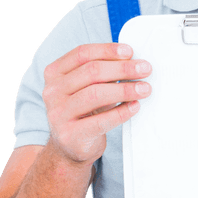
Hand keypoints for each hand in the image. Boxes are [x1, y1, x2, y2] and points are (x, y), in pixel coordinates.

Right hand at [42, 43, 151, 163]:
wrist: (70, 147)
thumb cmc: (83, 112)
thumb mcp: (87, 88)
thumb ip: (102, 73)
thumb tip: (133, 61)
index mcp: (54, 73)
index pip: (82, 53)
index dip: (108, 50)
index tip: (130, 52)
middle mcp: (52, 91)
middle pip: (91, 71)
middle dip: (122, 68)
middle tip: (145, 69)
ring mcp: (58, 113)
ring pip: (95, 94)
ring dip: (125, 89)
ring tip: (144, 88)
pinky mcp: (70, 134)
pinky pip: (101, 121)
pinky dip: (121, 112)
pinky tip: (134, 107)